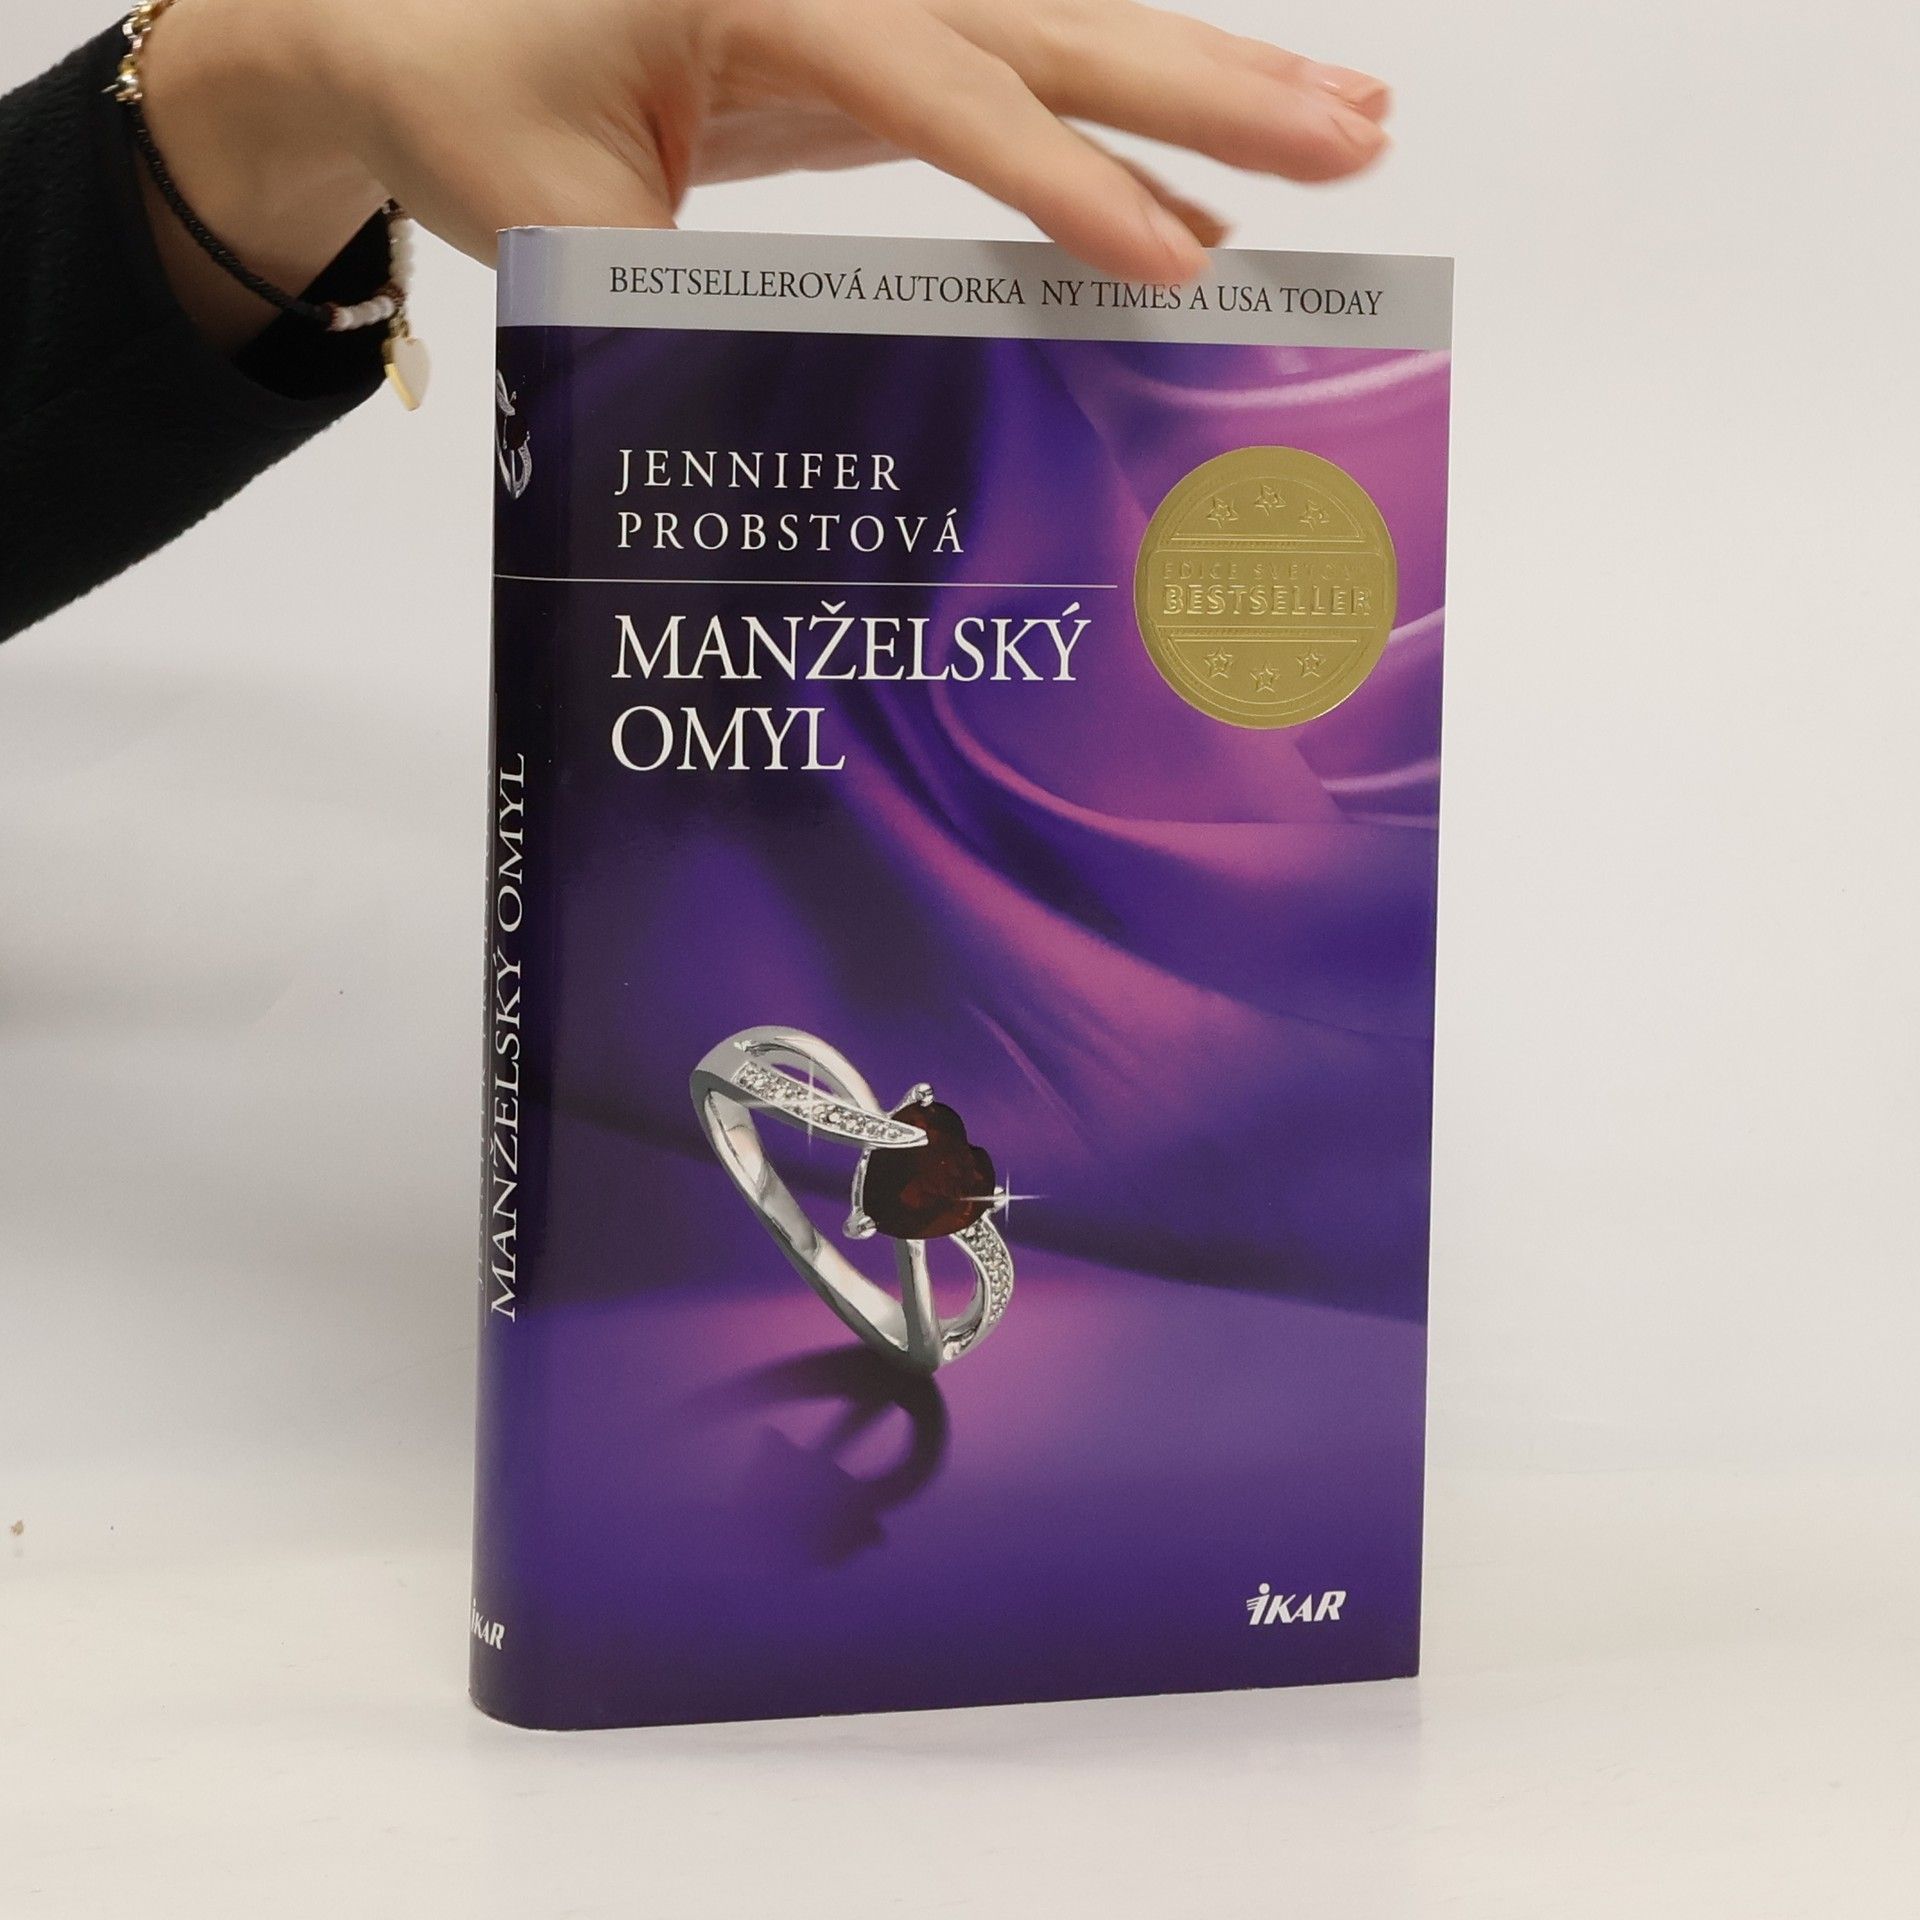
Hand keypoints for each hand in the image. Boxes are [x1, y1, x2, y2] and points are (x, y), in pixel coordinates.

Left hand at [139, 0, 1389, 345]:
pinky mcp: (876, 51)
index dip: (1060, 176)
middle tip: (1354, 145)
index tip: (1172, 257)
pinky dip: (1118, 139)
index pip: (936, 83)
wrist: (418, 36)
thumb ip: (684, 297)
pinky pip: (1022, 87)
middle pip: (1049, 23)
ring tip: (1350, 128)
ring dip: (1206, 85)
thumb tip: (818, 401)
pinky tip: (1202, 188)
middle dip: (1208, 90)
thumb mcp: (561, 231)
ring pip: (1063, 35)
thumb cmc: (477, 114)